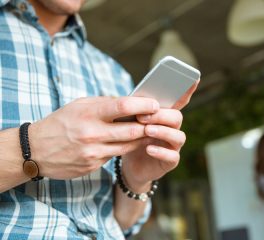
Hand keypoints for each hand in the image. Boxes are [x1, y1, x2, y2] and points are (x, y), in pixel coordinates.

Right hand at [29, 96, 158, 178]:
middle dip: (148, 125)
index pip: (123, 107)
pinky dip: (124, 148)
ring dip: (141, 139)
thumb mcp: (78, 106)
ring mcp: (92, 153)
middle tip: (159, 120)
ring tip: (150, 131)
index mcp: (88, 114)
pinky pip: (115, 156)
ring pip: (128, 146)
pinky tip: (130, 143)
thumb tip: (130, 102)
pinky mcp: (92, 166)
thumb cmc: (60, 122)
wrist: (34, 151)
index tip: (155, 104)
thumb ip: (104, 103)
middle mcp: (91, 134)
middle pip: (132, 131)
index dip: (143, 105)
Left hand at [120, 80, 199, 190]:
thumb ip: (138, 110)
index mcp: (165, 116)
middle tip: (142, 117)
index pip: (179, 101)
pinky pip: (172, 156)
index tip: (193, 78)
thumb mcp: (132, 121)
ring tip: (147, 130)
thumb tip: (136, 98)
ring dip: (163, 131)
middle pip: (177, 117)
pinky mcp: (170, 161)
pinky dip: (162, 152)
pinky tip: (149, 149)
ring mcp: (173, 145)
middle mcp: (173, 129)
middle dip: (161, 115)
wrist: (129, 165)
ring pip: (178, 136)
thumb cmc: (132, 138)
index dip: (187, 90)